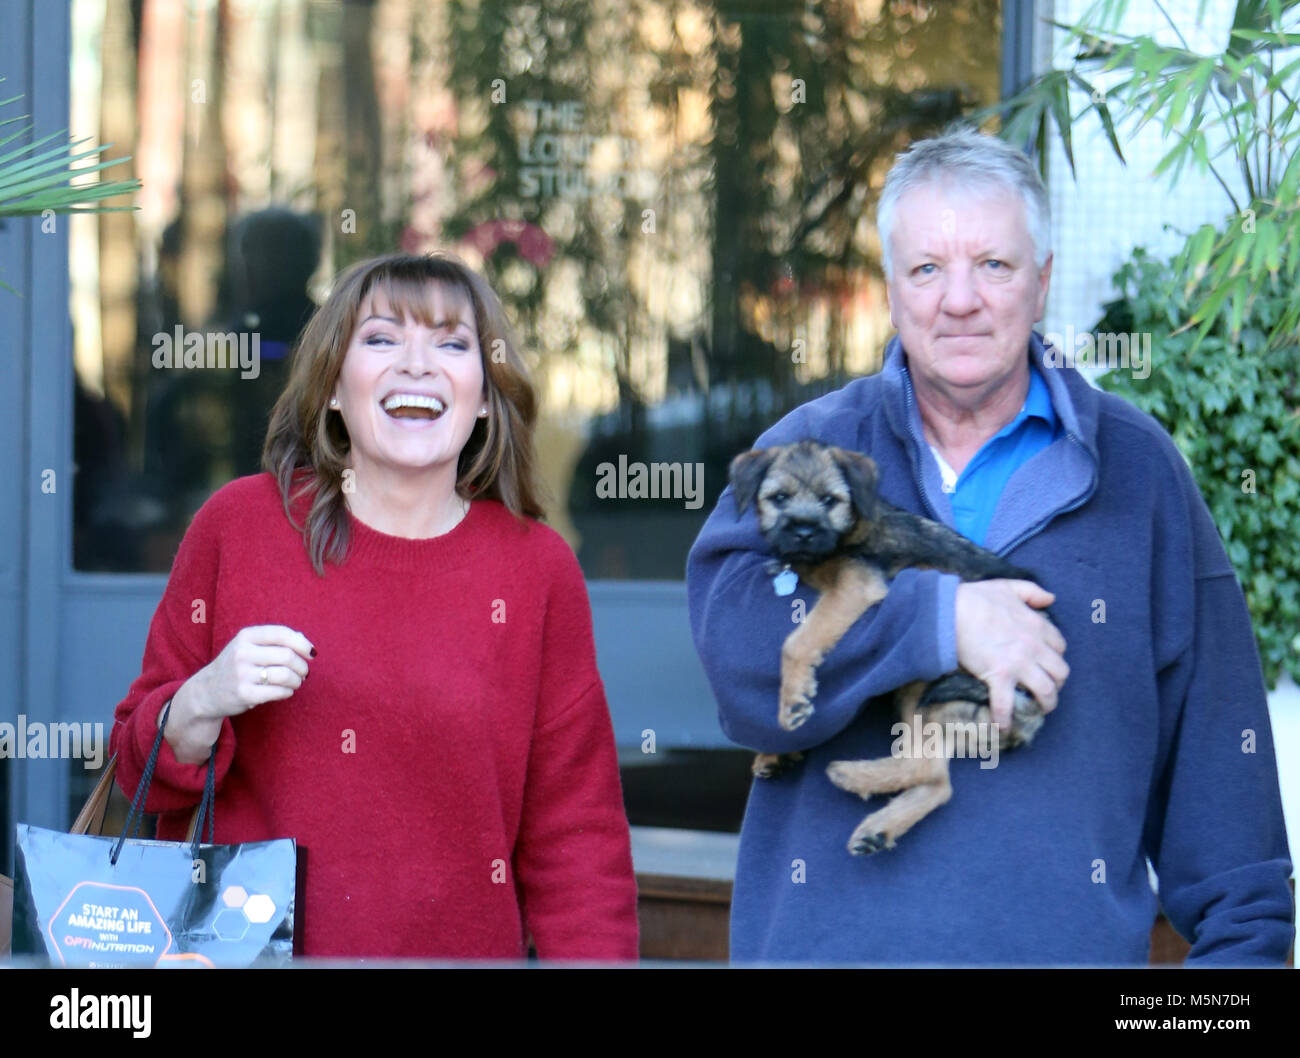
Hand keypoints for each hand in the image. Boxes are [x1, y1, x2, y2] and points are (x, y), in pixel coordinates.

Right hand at [162, 625, 313, 762]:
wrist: (207, 691)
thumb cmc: (237, 665)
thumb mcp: (248, 646)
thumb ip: (275, 640)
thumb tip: (304, 641)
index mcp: (246, 636)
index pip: (282, 634)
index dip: (302, 643)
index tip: (311, 654)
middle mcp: (242, 653)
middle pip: (287, 656)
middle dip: (302, 666)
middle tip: (304, 672)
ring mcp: (242, 674)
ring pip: (285, 675)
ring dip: (297, 680)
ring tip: (296, 682)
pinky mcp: (244, 694)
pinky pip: (278, 692)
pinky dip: (288, 692)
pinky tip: (285, 691)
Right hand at [954, 580, 1067, 730]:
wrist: (950, 610)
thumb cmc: (975, 597)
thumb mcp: (1007, 587)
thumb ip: (1032, 591)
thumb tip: (1051, 598)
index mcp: (1036, 625)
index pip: (1059, 646)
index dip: (1055, 656)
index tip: (1046, 662)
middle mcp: (1033, 647)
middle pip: (1060, 671)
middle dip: (1057, 682)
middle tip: (1047, 688)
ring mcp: (1018, 663)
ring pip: (1046, 690)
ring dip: (1046, 704)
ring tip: (1039, 710)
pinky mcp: (998, 676)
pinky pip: (1006, 703)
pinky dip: (1005, 718)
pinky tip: (1002, 727)